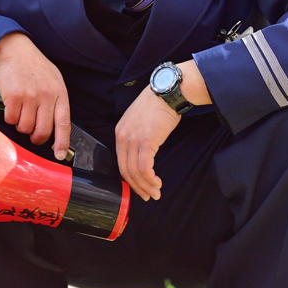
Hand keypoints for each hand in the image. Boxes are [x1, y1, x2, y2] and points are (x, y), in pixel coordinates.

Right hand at [0, 32, 70, 159]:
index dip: (62, 142)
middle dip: (35, 137)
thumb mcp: (52, 80)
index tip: (60, 155)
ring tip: (20, 110)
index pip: (64, 123)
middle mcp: (47, 95)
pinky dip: (9, 117)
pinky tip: (11, 105)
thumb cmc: (33, 66)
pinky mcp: (13, 96)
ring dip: (20, 124)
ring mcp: (30, 96)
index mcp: (59, 92)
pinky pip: (11, 120)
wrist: (13, 48)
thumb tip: (54, 127)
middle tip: (31, 133)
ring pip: (25, 128)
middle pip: (42, 131)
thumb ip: (55, 101)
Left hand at [115, 59, 210, 200]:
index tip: (139, 187)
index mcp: (120, 132)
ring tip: (155, 192)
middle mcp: (123, 136)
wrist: (167, 92)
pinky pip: (145, 168)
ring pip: (135, 172)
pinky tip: (157, 183)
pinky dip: (150, 179)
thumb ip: (137, 136)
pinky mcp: (146, 141)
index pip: (120, 162)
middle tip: (148, 196)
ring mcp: (133, 139)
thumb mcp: (140, 120)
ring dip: (146, 186)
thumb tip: (144, 154)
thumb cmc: (158, 104)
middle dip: (137, 187)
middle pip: (125, 171)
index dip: (130, 179)